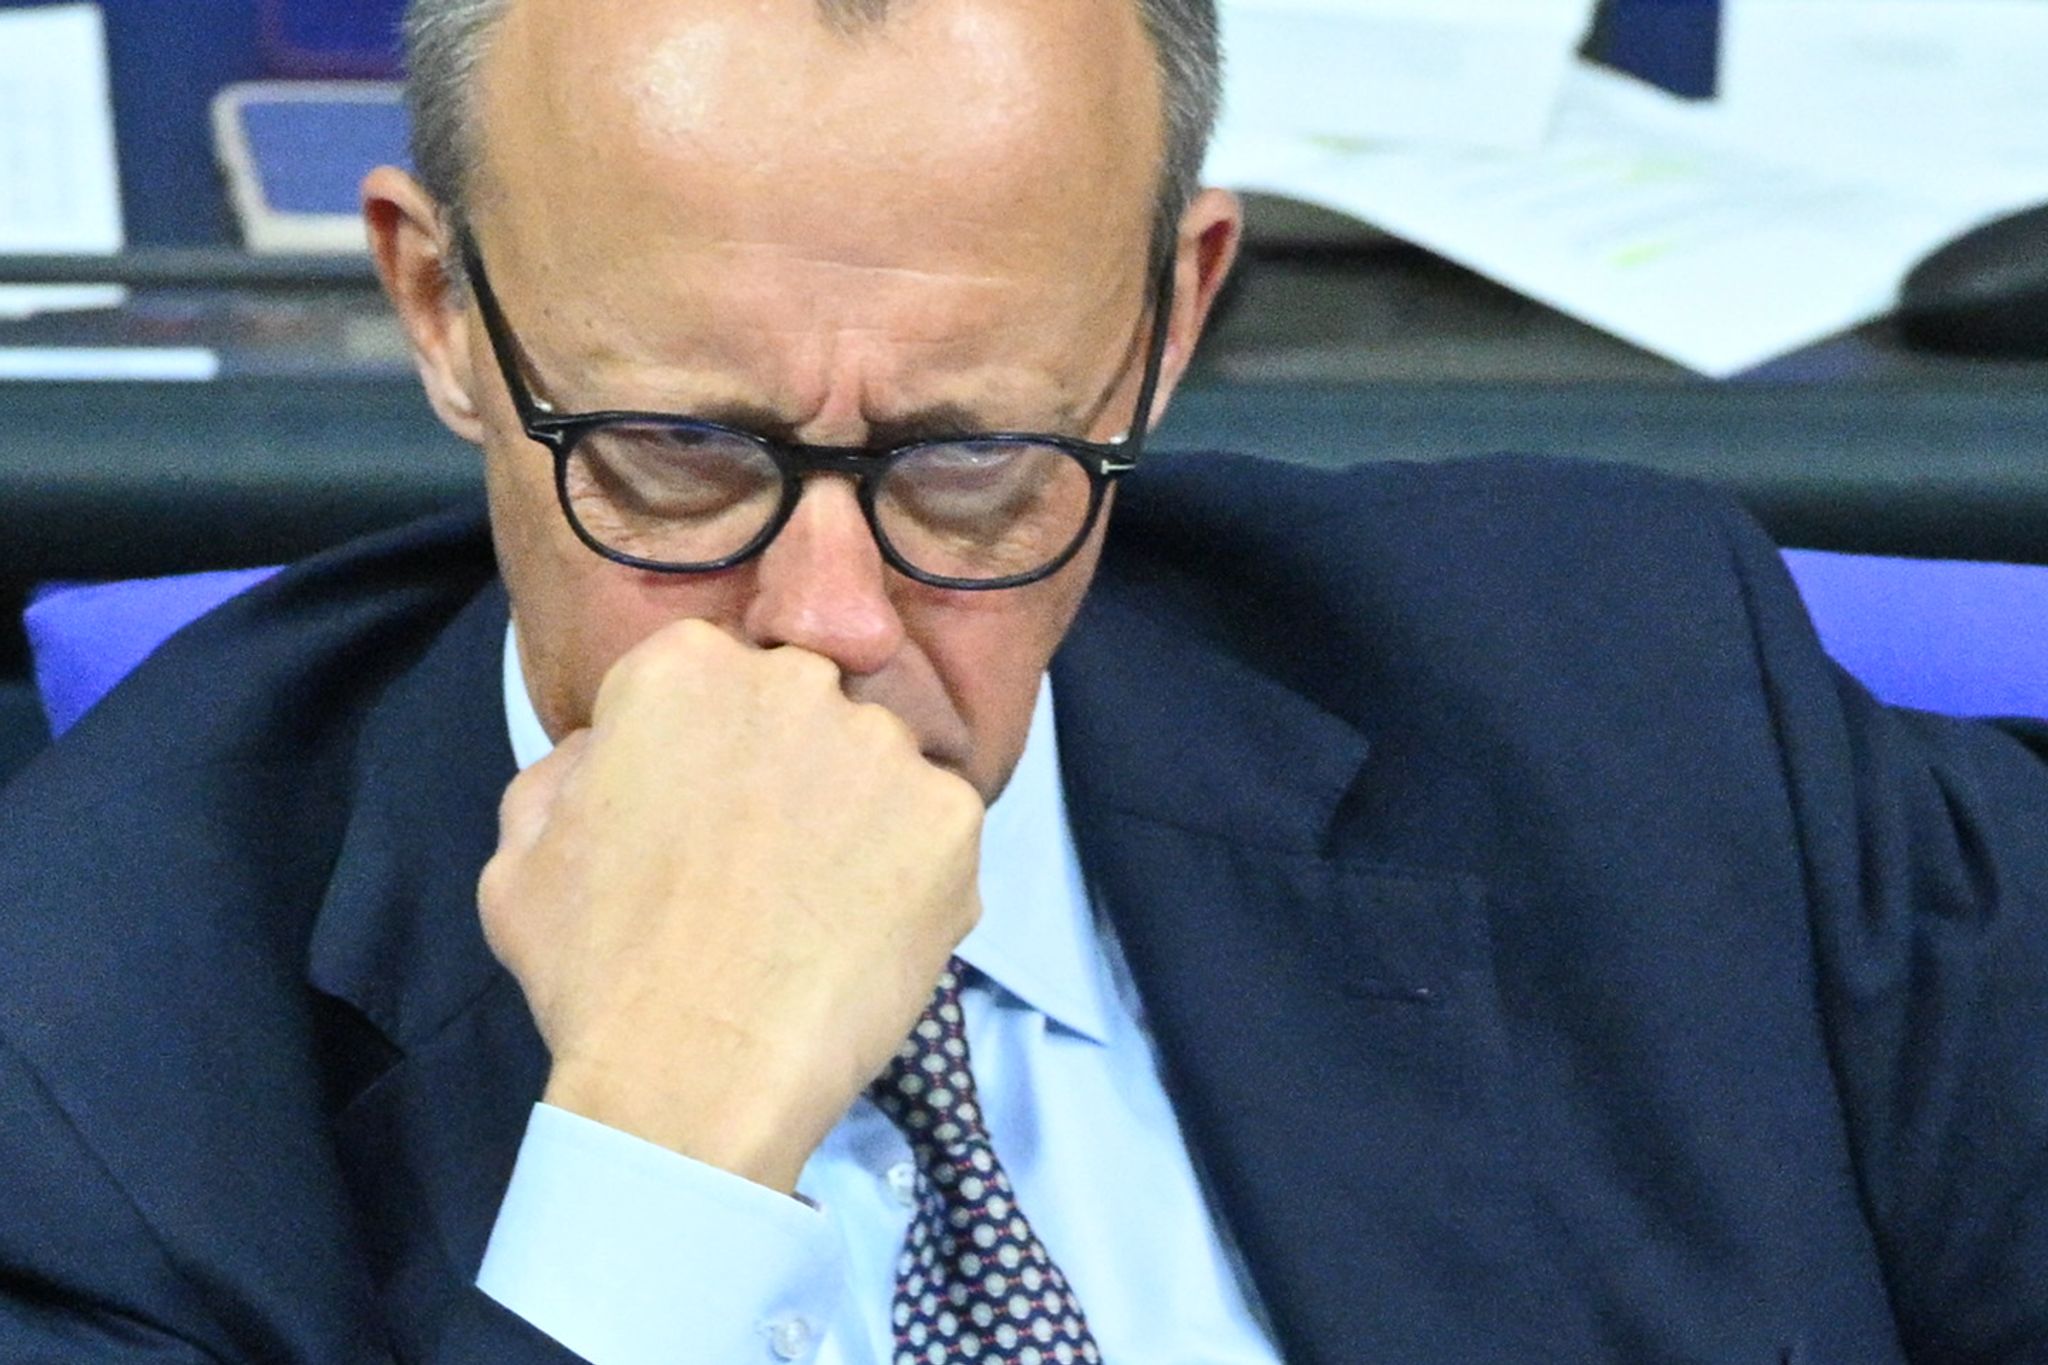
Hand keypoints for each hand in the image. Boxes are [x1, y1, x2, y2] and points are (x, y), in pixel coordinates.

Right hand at [479, 618, 984, 1192]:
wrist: (696, 1082)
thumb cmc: (597, 974)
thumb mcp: (522, 853)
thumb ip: (569, 768)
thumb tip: (609, 748)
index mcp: (683, 667)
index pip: (713, 678)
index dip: (706, 754)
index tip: (698, 818)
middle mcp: (793, 682)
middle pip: (805, 709)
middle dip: (791, 770)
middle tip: (762, 868)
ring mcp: (883, 747)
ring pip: (877, 769)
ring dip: (857, 821)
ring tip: (812, 913)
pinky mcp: (951, 816)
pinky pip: (935, 833)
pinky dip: (912, 880)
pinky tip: (860, 938)